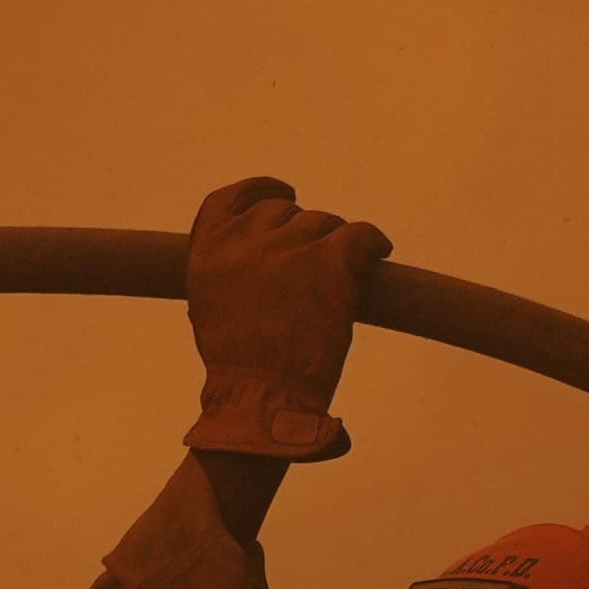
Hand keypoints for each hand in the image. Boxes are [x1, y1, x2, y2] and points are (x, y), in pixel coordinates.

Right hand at [183, 175, 382, 461]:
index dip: (262, 190)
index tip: (285, 193)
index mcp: (209, 248)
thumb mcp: (209, 304)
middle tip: (315, 266)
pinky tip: (378, 252)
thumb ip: (226, 267)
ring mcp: (288, 248)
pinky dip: (372, 241)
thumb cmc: (238, 365)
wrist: (261, 398)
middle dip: (302, 234)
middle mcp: (246, 240)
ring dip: (334, 244)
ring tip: (340, 277)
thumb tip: (255, 252)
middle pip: (285, 213)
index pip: (232, 198)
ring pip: (323, 224)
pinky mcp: (329, 262)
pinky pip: (360, 233)